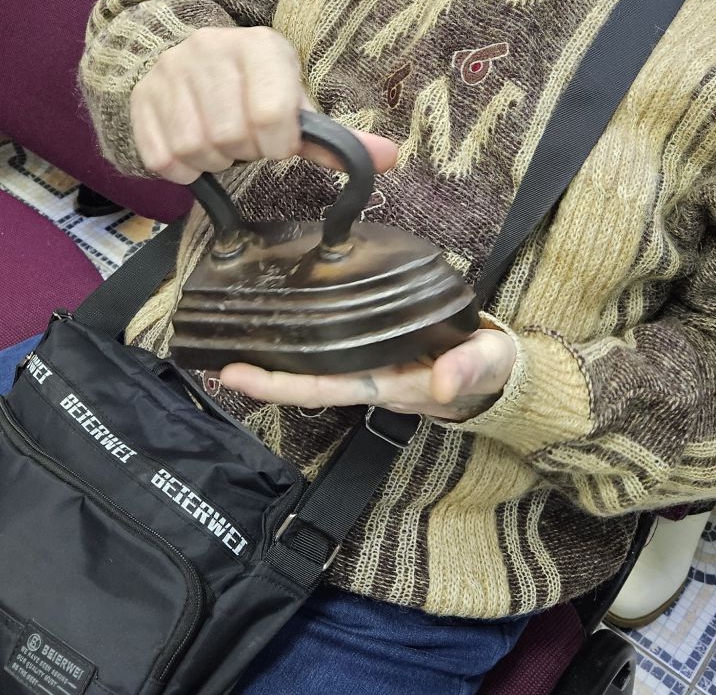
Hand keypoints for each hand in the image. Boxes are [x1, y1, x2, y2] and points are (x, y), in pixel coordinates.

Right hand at [130, 26, 398, 183]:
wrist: (190, 57)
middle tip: (249, 142)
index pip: (272, 114)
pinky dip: (183, 169)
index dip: (280, 144)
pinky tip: (196, 150)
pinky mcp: (140, 98)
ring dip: (215, 161)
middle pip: (232, 136)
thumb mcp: (296, 99)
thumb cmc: (258, 86)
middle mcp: (209, 49)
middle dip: (246, 151)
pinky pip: (162, 159)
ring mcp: (168, 72)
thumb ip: (337, 137)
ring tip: (223, 142)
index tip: (280, 143)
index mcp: (259, 45)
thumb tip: (390, 159)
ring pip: (195, 150)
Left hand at [216, 326, 516, 421]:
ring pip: (314, 369)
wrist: (500, 375)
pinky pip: (329, 352)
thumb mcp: (491, 364)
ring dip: (275, 361)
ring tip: (231, 344)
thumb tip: (444, 382)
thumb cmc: (491, 369)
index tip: (241, 375)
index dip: (283, 384)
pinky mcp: (375, 351)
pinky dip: (298, 343)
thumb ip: (471, 367)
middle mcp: (372, 382)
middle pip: (308, 383)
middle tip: (216, 361)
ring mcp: (372, 369)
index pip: (328, 387)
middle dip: (263, 377)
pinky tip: (277, 329)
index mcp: (392, 385)